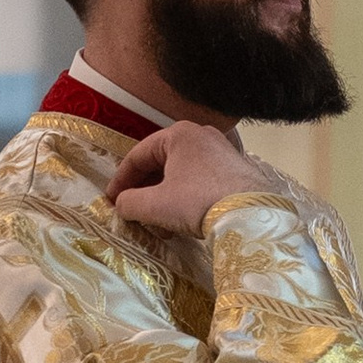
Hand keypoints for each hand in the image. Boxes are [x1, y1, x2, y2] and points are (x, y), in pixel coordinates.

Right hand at [111, 121, 271, 233]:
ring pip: (180, 176)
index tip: (111, 202)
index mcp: (178, 134)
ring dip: (164, 202)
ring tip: (159, 228)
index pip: (138, 155)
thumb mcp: (156, 205)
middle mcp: (201, 135)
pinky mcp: (236, 171)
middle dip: (145, 194)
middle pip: (160, 165)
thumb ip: (130, 203)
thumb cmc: (198, 202)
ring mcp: (221, 152)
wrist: (251, 216)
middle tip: (134, 216)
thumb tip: (122, 205)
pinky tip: (181, 225)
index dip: (120, 180)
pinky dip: (185, 201)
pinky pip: (200, 183)